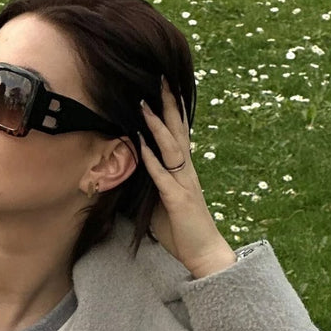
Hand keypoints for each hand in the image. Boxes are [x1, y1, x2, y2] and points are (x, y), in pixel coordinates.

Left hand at [139, 79, 236, 278]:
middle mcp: (186, 171)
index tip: (162, 86)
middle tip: (159, 77)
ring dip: (157, 125)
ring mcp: (184, 184)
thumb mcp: (159, 203)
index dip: (170, 110)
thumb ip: (148, 186)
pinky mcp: (178, 200)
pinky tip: (143, 145)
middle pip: (177, 131)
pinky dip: (152, 159)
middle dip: (168, 104)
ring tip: (145, 103)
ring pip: (171, 147)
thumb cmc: (180, 229)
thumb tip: (127, 174)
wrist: (203, 253)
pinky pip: (163, 176)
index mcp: (182, 170)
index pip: (176, 133)